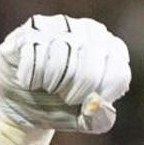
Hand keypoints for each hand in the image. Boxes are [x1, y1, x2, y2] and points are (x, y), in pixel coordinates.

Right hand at [0, 15, 130, 133]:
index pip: (118, 73)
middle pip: (90, 68)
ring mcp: (62, 24)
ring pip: (62, 56)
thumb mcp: (86, 120)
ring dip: (53, 83)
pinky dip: (32, 76)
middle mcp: (92, 31)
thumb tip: (95, 105)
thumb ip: (99, 119)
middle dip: (76, 92)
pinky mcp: (33, 27)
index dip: (101, 95)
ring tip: (49, 88)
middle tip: (66, 99)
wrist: (25, 100)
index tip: (87, 103)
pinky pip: (35, 52)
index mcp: (113, 50)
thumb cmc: (63, 106)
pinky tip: (31, 81)